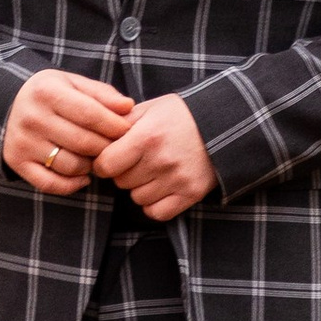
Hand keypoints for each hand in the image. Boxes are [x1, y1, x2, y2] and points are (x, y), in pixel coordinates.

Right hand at [4, 69, 133, 195]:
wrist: (7, 104)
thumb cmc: (50, 93)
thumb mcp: (73, 84)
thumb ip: (102, 94)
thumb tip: (128, 107)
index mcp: (47, 92)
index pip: (91, 114)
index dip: (115, 126)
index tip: (127, 131)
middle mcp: (32, 118)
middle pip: (83, 143)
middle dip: (106, 148)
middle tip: (116, 148)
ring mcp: (23, 142)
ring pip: (70, 165)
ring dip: (91, 166)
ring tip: (96, 157)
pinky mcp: (17, 162)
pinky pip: (50, 184)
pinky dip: (72, 185)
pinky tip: (83, 177)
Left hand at [97, 93, 216, 220]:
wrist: (226, 123)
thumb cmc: (181, 114)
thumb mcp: (150, 108)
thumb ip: (121, 123)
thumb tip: (94, 139)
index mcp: (147, 136)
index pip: (106, 165)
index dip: (104, 163)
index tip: (112, 158)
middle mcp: (160, 160)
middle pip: (121, 182)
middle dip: (125, 173)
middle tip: (139, 160)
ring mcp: (177, 179)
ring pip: (137, 198)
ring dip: (140, 188)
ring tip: (154, 171)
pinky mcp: (190, 194)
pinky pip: (156, 212)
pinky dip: (154, 204)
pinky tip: (161, 187)